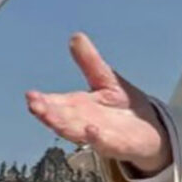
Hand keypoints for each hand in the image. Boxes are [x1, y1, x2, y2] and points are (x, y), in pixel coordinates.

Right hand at [25, 33, 171, 174]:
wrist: (152, 131)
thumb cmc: (124, 107)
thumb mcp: (106, 79)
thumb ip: (90, 61)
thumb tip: (76, 37)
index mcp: (78, 106)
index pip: (55, 104)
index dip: (42, 101)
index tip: (30, 95)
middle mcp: (84, 122)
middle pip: (61, 119)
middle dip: (47, 113)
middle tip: (33, 105)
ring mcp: (99, 135)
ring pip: (76, 133)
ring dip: (62, 126)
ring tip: (49, 117)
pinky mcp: (118, 145)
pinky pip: (105, 143)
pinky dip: (97, 139)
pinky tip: (90, 131)